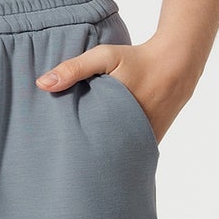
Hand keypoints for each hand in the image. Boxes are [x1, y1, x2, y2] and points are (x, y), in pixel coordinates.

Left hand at [34, 36, 193, 145]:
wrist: (176, 65)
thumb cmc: (136, 59)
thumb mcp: (104, 56)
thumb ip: (73, 68)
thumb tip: (42, 84)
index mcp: (114, 118)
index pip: (87, 144)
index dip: (71, 149)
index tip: (54, 152)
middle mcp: (131, 135)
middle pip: (101, 153)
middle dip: (84, 157)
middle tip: (63, 161)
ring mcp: (144, 140)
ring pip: (117, 153)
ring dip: (103, 153)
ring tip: (82, 160)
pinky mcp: (152, 139)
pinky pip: (131, 149)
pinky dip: (119, 148)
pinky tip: (106, 148)